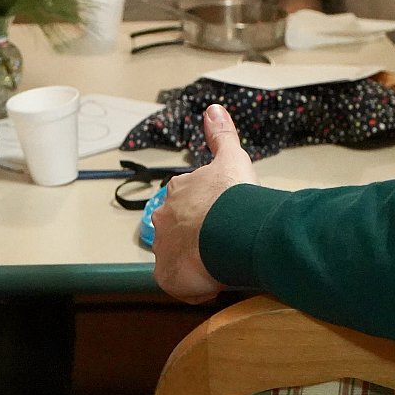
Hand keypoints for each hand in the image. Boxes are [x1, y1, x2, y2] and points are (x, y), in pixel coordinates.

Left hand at [152, 103, 257, 302]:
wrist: (226, 230)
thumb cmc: (231, 196)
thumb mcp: (231, 158)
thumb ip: (222, 135)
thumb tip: (213, 108)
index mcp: (179, 192)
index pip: (186, 201)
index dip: (204, 211)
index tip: (220, 218)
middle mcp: (164, 217)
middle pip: (178, 229)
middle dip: (196, 236)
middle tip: (222, 243)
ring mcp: (163, 247)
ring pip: (177, 256)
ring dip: (195, 261)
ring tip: (219, 264)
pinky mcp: (167, 275)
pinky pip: (179, 284)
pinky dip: (194, 286)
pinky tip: (213, 284)